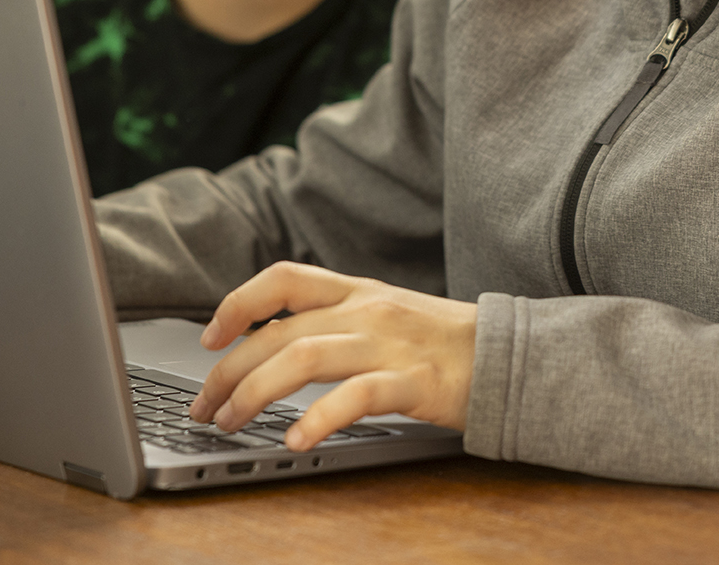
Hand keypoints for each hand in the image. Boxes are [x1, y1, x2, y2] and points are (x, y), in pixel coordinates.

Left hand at [188, 262, 475, 450]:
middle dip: (229, 370)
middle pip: (279, 331)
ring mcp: (389, 343)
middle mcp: (367, 310)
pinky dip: (317, 418)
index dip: (238, 303)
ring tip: (232, 421)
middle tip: (205, 405)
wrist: (513, 355)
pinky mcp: (413, 381)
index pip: (284, 278)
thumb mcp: (387, 314)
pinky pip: (354, 397)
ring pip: (303, 356)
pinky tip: (296, 440)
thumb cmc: (445, 343)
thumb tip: (276, 343)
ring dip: (255, 392)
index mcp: (358, 290)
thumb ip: (339, 319)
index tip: (210, 339)